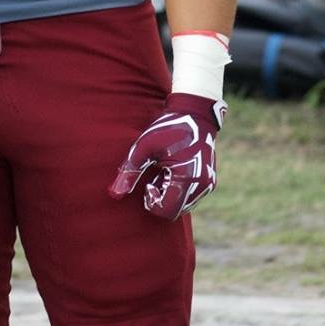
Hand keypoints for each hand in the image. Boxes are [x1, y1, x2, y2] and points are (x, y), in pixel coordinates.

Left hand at [108, 93, 222, 219]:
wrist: (195, 114)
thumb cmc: (167, 128)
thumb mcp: (144, 147)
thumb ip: (130, 171)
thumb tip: (115, 194)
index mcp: (186, 178)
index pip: (166, 211)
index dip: (152, 202)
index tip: (148, 183)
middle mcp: (201, 186)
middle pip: (174, 212)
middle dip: (160, 199)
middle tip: (154, 177)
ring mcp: (207, 184)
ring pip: (183, 206)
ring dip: (169, 196)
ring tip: (164, 172)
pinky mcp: (210, 181)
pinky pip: (190, 197)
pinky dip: (178, 191)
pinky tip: (173, 171)